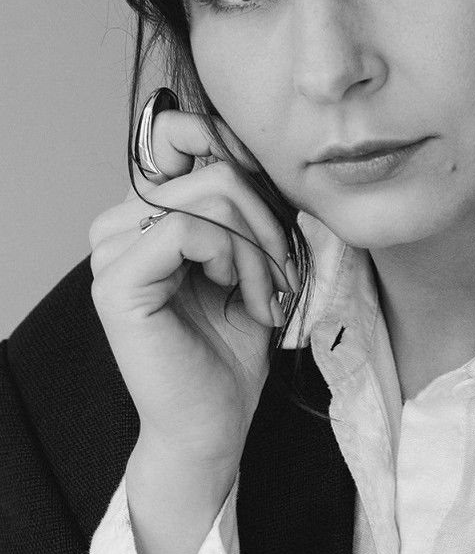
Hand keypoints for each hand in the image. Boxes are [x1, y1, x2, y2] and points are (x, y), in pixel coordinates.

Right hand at [89, 108, 297, 469]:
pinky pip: (188, 229)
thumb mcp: (250, 253)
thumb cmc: (233, 344)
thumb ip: (242, 200)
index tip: (269, 195)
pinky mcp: (117, 282)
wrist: (215, 423)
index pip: (176, 130)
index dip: (229, 144)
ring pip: (208, 195)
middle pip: (214, 168)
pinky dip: (236, 260)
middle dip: (268, 219)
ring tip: (266, 293)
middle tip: (283, 272)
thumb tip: (258, 146)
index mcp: (148, 212)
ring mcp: (111, 252)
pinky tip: (245, 298)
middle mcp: (119, 224)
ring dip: (258, 247)